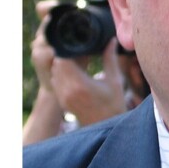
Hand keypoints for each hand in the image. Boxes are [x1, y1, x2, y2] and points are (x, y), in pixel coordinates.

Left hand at [23, 0, 129, 144]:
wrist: (106, 127)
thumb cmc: (113, 105)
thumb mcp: (114, 80)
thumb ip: (110, 58)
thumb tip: (111, 40)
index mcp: (80, 84)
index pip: (63, 60)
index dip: (69, 50)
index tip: (78, 46)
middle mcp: (68, 91)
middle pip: (57, 65)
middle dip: (65, 56)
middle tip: (77, 51)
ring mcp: (64, 97)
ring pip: (54, 73)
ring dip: (62, 66)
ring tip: (75, 62)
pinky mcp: (62, 102)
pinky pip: (56, 82)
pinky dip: (61, 75)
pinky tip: (73, 74)